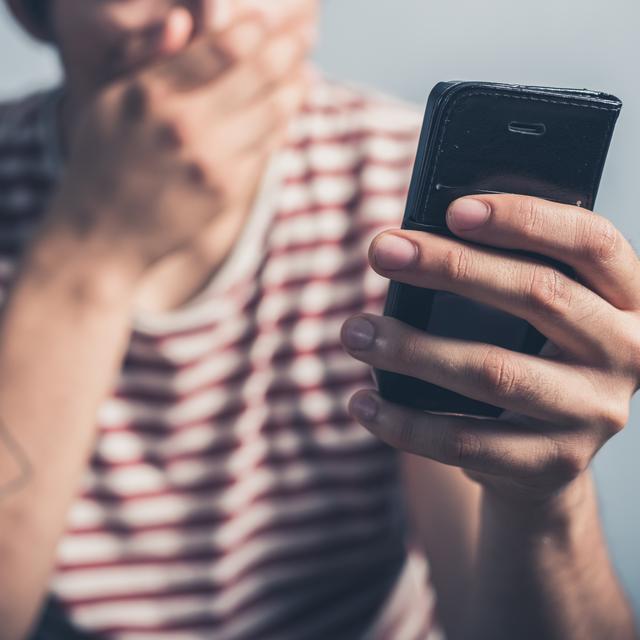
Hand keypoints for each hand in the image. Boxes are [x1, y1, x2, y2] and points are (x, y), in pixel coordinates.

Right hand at [43, 3, 314, 279]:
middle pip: (258, 74)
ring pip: (272, 112)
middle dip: (288, 49)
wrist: (104, 235)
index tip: (269, 21)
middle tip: (304, 36)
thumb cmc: (104, 160)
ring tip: (307, 73)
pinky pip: (267, 148)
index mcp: (151, 93)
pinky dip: (283, 125)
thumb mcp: (110, 102)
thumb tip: (184, 21)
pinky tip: (290, 111)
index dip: (255, 30)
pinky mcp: (227, 192)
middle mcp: (184, 126)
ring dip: (296, 88)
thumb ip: (146, 59)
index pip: (223, 48)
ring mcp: (210, 162)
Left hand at [341, 195, 639, 505]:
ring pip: (494, 371)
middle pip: (538, 296)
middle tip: (381, 251)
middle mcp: (625, 353)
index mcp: (627, 298)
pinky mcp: (551, 464)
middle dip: (449, 266)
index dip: (525, 218)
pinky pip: (466, 441)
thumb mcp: (536, 313)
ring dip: (412, 348)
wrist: (545, 456)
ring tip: (355, 332)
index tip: (453, 209)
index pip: (591, 241)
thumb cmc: (528, 356)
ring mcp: (592, 414)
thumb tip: (415, 243)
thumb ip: (504, 275)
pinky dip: (404, 421)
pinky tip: (363, 402)